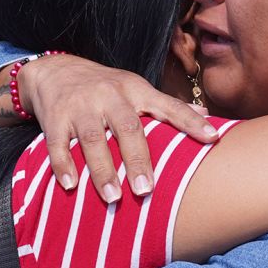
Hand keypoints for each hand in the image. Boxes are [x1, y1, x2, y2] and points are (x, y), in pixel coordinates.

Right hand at [17, 54, 218, 201]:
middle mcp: (109, 95)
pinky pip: (57, 143)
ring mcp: (80, 105)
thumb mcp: (135, 88)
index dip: (190, 121)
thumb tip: (208, 116)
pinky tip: (70, 186)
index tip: (212, 138)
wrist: (55, 69)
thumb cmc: (105, 87)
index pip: (168, 106)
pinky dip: (62, 165)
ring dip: (102, 170)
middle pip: (127, 127)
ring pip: (92, 138)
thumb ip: (166, 105)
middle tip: (147, 189)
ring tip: (113, 198)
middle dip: (137, 159)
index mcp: (135, 89)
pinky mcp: (54, 117)